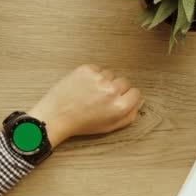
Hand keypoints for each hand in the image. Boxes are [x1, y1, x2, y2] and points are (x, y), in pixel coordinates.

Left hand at [28, 64, 143, 147]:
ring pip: (110, 74)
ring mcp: (98, 78)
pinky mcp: (86, 69)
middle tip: (102, 97)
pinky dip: (92, 75)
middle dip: (116, 89)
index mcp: (120, 107)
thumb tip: (139, 102)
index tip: (118, 99)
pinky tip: (83, 86)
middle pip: (124, 82)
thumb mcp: (109, 127)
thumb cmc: (81, 124)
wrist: (56, 116)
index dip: (127, 97)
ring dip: (104, 81)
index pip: (136, 93)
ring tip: (90, 93)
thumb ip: (129, 115)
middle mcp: (111, 91)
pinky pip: (97, 69)